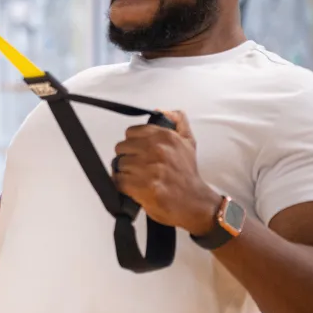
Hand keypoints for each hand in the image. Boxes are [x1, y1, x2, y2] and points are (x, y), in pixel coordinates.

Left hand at [112, 110, 219, 234]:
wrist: (195, 202)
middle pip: (121, 148)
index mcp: (165, 136)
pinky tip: (135, 188)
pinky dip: (123, 186)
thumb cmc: (187, 174)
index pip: (130, 132)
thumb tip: (160, 110)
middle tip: (140, 168)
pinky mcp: (141, 186)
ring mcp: (148, 168)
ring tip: (140, 179)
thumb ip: (177, 121)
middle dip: (128, 158)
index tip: (141, 153)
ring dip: (126, 173)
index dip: (133, 144)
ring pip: (119, 164)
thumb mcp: (188, 142)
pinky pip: (118, 180)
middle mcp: (156, 149)